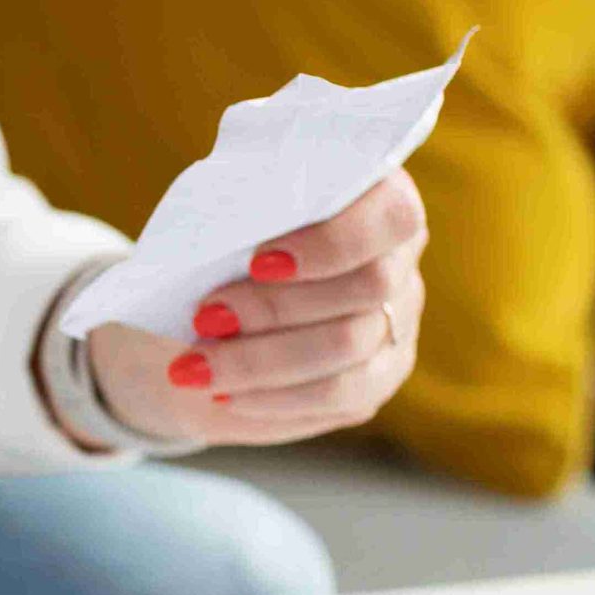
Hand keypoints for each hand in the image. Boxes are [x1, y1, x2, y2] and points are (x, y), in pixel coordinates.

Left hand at [89, 171, 426, 446]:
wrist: (201, 314)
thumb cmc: (216, 248)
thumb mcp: (222, 219)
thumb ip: (245, 218)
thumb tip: (231, 242)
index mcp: (377, 197)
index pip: (392, 215)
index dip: (331, 242)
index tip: (259, 262)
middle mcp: (399, 260)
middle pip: (368, 287)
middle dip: (277, 306)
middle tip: (205, 316)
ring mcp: (397, 323)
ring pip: (349, 348)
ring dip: (262, 359)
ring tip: (194, 365)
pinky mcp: (377, 378)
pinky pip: (337, 397)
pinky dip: (272, 397)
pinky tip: (224, 393)